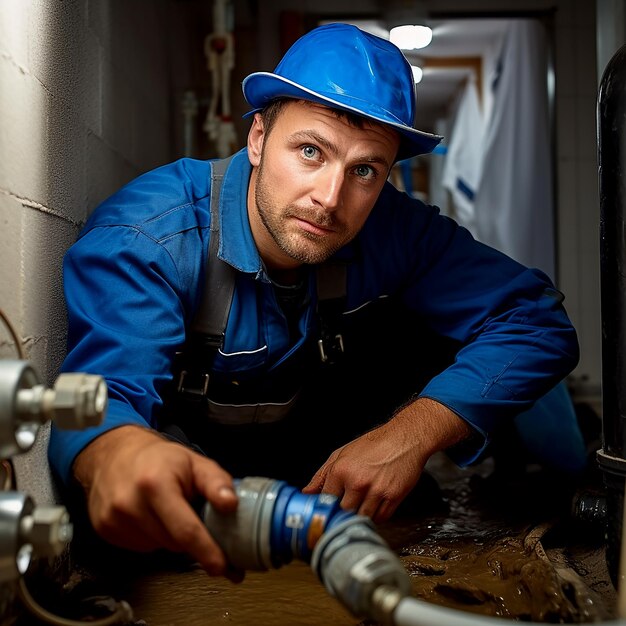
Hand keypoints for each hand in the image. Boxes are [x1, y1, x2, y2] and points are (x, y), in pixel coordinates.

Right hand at [72, 425, 242, 581]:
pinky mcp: (105, 530)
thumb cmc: (159, 458)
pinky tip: (149, 515)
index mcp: (156, 484)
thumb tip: (231, 504)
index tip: (221, 566)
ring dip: (170, 536)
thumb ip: (216, 482)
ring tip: (167, 509)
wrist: (115, 454)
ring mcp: (113, 519)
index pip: (185, 530)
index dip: (206, 551)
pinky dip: (152, 536)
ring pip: (158, 547)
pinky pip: (141, 547)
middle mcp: (130, 503)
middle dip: (190, 535)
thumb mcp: (195, 462)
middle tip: (192, 513)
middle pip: (174, 542)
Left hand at [302, 398, 470, 522]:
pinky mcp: (393, 497)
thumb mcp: (341, 454)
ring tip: (362, 504)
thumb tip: (307, 493)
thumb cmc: (374, 444)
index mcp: (341, 470)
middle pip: (344, 513)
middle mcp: (357, 481)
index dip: (327, 507)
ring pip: (362, 518)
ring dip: (361, 516)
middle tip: (346, 509)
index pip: (326, 501)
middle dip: (344, 513)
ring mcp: (376, 490)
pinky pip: (381, 518)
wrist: (404, 438)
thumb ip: (322, 475)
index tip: (327, 512)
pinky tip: (375, 504)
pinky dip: (377, 516)